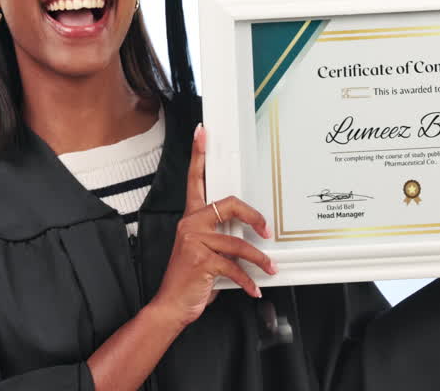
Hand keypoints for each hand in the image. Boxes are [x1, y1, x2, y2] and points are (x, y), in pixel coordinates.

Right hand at [148, 124, 277, 329]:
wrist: (171, 305)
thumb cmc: (189, 280)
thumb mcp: (204, 253)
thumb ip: (221, 239)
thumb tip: (249, 237)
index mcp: (191, 219)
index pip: (195, 180)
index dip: (198, 155)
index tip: (203, 134)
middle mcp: (190, 225)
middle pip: (227, 204)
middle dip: (253, 216)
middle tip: (266, 230)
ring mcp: (195, 242)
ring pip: (238, 242)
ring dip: (259, 259)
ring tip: (268, 268)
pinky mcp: (202, 260)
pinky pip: (235, 267)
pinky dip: (248, 281)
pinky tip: (253, 288)